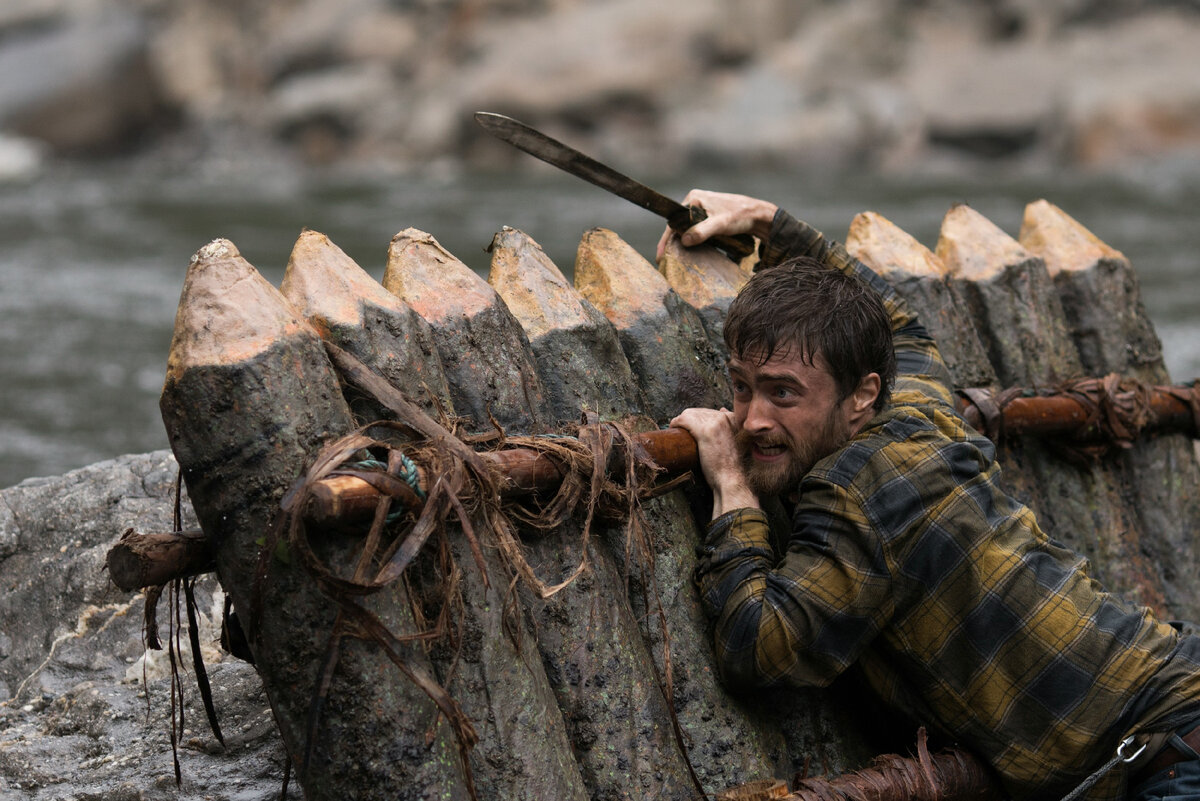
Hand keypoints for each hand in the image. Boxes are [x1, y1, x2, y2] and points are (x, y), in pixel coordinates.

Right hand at [656, 190, 778, 260]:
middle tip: (666, 261)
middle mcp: (695, 202)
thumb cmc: (741, 216)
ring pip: (686, 229)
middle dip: (672, 243)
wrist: (759, 215)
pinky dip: (692, 241)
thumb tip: (684, 241)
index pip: (674, 221)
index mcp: (694, 198)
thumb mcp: (720, 224)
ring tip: (675, 259)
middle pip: (678, 226)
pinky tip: (689, 252)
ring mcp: (702, 209)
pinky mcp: (709, 217)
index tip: (661, 256)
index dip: (666, 240)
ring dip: (682, 243)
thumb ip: (702, 231)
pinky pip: (695, 230)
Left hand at [670, 407, 759, 518]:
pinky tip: (673, 427)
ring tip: (676, 430)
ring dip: (681, 421)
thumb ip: (728, 427)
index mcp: (732, 419)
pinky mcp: (705, 431)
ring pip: (690, 414)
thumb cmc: (729, 466)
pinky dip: (676, 422)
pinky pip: (685, 419)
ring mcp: (715, 423)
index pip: (709, 411)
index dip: (697, 418)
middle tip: (681, 430)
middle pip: (698, 411)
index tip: (691, 427)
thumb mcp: (732, 442)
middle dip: (688, 419)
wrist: (730, 479)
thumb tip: (722, 409)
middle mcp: (724, 417)